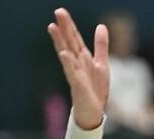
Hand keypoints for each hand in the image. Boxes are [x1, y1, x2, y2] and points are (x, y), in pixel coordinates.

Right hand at [48, 8, 108, 129]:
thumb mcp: (101, 64)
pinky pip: (72, 73)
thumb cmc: (95, 89)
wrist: (93, 112)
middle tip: (57, 12)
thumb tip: (101, 26)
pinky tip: (64, 54)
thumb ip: (101, 45)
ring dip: (60, 41)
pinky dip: (68, 64)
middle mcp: (76, 64)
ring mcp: (75, 74)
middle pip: (69, 42)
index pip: (75, 38)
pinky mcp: (77, 85)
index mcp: (82, 58)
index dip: (69, 25)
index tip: (61, 11)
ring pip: (66, 54)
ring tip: (52, 27)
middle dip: (64, 28)